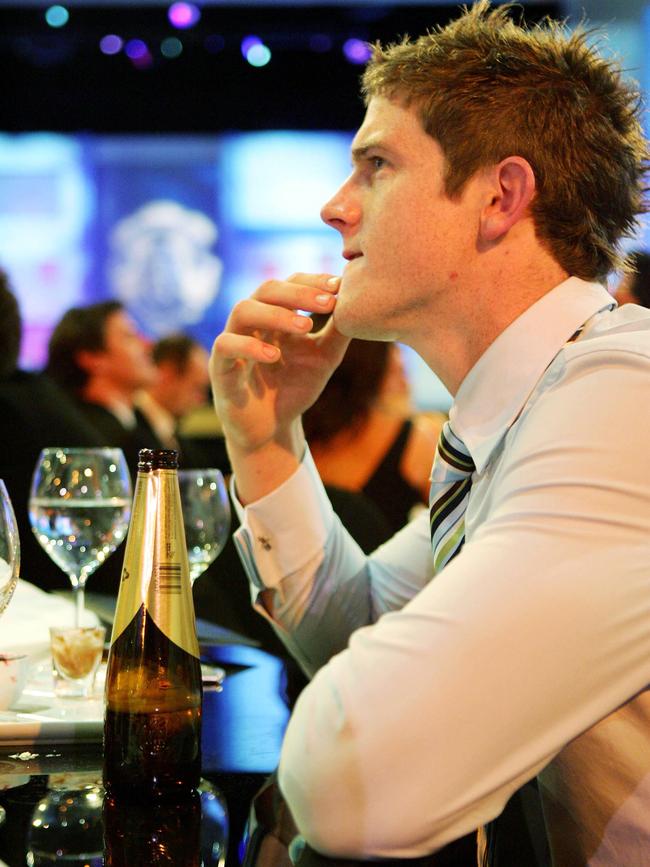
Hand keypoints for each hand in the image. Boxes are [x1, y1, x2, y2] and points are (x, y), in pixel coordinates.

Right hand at [210, 273, 349, 497]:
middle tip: (328, 302)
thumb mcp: (324, 358)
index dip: (312, 281)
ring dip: (276, 314)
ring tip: (306, 327)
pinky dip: (249, 346)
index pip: (289, 284)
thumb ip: (338, 332)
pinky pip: (225, 346)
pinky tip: (274, 355)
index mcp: (275, 315)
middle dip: (298, 293)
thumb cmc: (294, 387)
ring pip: (243, 310)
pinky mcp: (221, 368)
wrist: (272, 429)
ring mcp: (234, 342)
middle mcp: (252, 323)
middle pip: (266, 289)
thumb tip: (358, 304)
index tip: (338, 287)